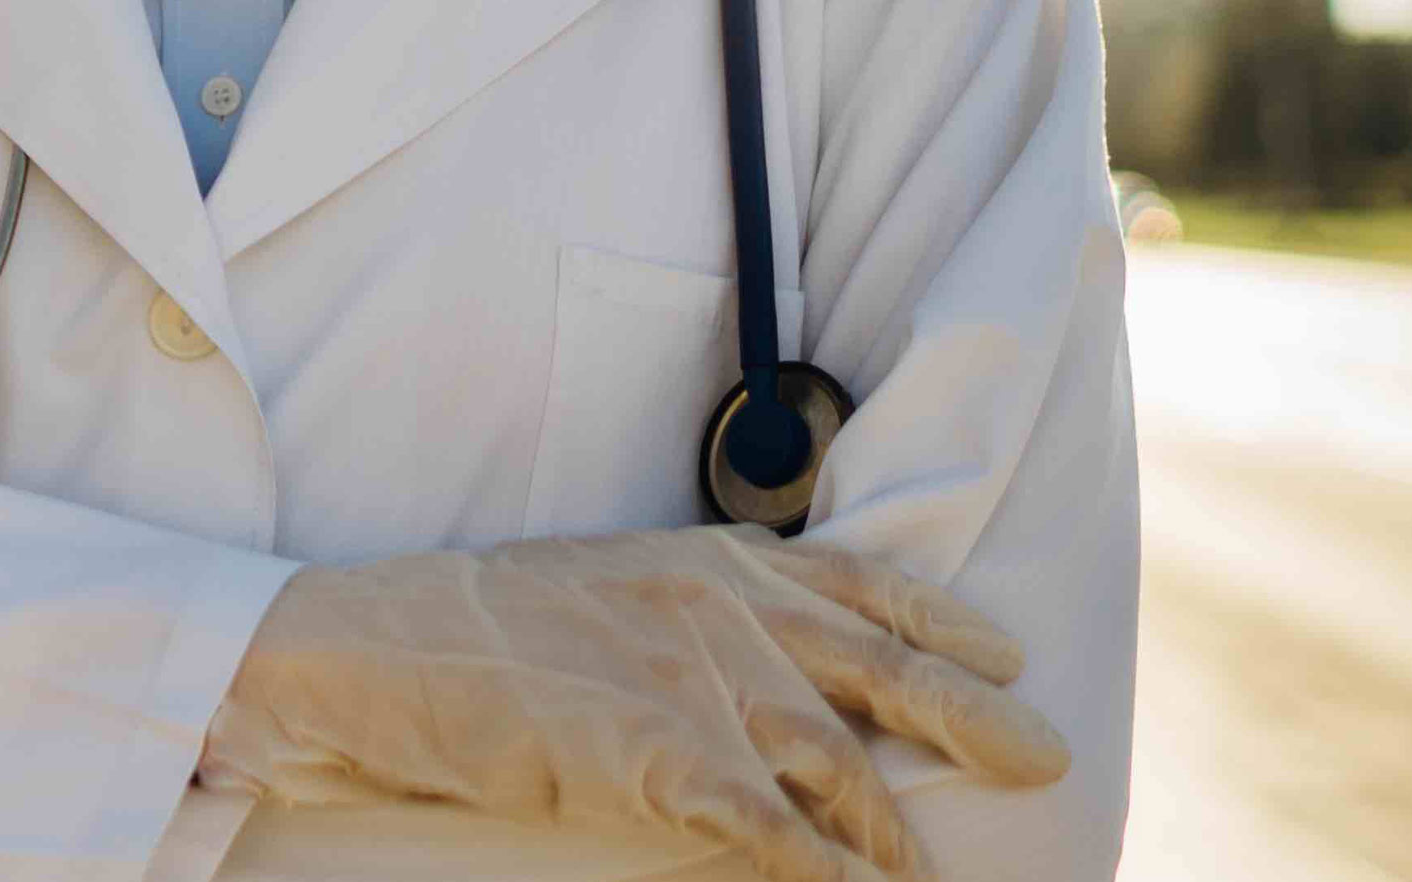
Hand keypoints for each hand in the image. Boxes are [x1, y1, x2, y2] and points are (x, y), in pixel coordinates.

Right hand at [202, 526, 1070, 881]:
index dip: (942, 624)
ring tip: (922, 878)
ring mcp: (701, 683)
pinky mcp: (668, 760)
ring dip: (892, 840)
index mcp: (704, 561)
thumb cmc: (460, 626)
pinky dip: (828, 877)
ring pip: (843, 774)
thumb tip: (743, 656)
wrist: (367, 646)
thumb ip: (681, 609)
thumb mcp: (593, 583)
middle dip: (975, 721)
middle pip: (886, 674)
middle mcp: (722, 611)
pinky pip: (782, 839)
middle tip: (1045, 761)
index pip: (860, 582)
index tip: (1001, 652)